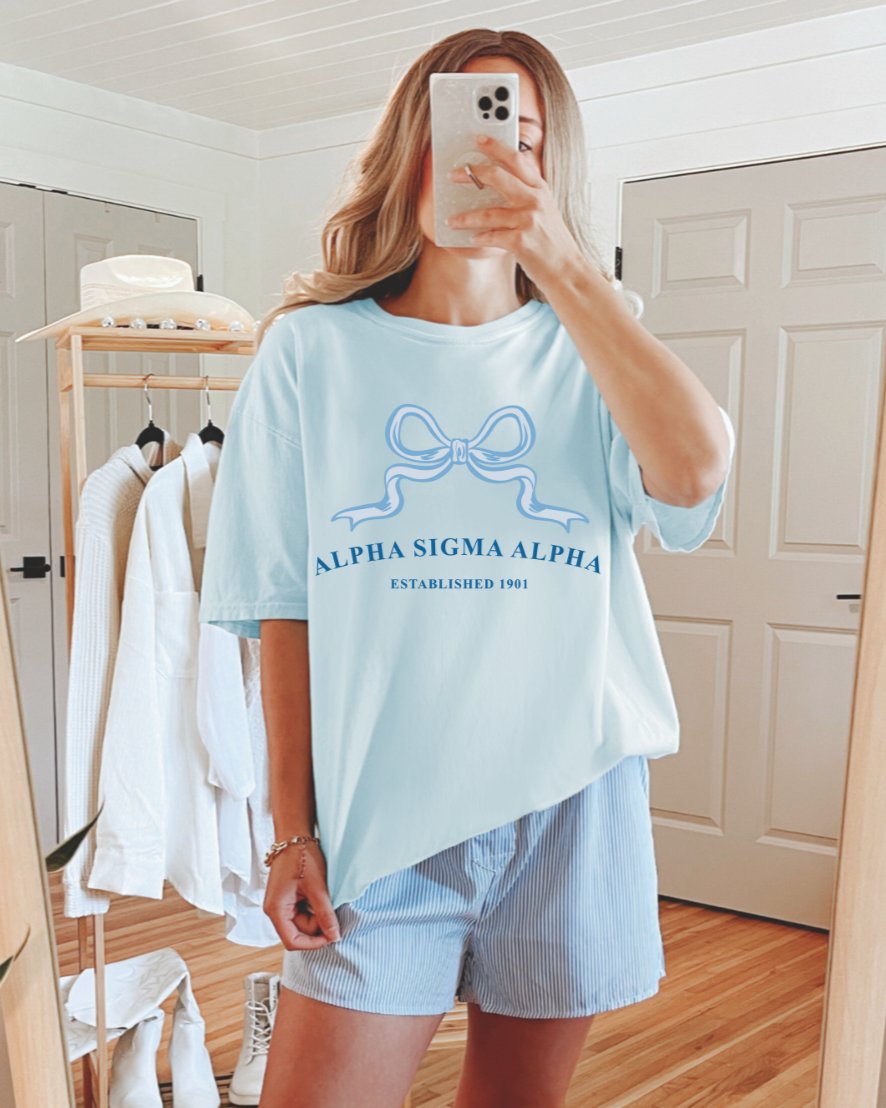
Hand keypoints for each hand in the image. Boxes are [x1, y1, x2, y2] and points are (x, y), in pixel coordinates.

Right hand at [263, 841, 341, 948]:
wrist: (294, 836)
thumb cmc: (302, 857)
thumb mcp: (317, 887)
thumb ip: (324, 914)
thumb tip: (334, 936)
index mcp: (276, 910)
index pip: (292, 941)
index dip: (313, 943)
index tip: (332, 937)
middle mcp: (275, 910)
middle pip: (298, 932)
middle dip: (317, 926)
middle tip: (333, 910)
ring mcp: (280, 904)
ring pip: (302, 923)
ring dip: (316, 916)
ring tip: (326, 898)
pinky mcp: (287, 898)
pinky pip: (301, 912)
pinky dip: (313, 908)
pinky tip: (319, 895)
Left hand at [445, 132, 584, 288]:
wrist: (566, 269)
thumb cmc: (551, 241)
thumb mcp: (545, 210)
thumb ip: (527, 194)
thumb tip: (498, 183)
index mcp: (540, 188)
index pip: (516, 159)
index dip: (495, 146)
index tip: (478, 139)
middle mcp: (535, 200)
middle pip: (497, 176)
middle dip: (471, 173)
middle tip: (453, 175)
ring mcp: (528, 220)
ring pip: (488, 212)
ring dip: (466, 217)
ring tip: (451, 220)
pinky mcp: (521, 242)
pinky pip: (491, 237)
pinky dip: (480, 238)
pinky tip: (473, 239)